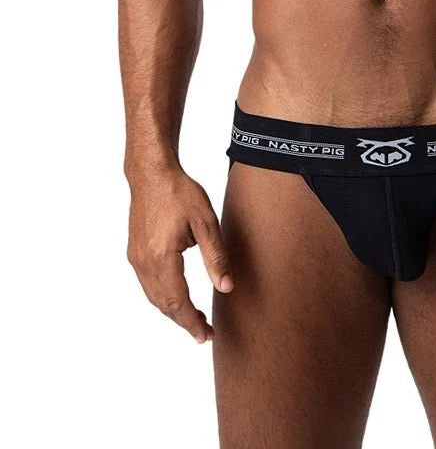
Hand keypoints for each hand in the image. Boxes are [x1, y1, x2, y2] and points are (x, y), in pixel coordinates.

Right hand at [126, 164, 233, 342]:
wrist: (152, 174)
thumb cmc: (180, 193)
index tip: (206, 335)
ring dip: (173, 311)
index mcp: (162, 256)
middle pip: (164, 305)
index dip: (192, 322)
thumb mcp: (206, 222)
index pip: (177, 302)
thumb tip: (226, 287)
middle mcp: (144, 262)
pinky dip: (163, 297)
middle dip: (184, 321)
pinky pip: (148, 285)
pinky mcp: (134, 252)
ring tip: (194, 318)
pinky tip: (177, 297)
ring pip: (154, 297)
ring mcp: (136, 258)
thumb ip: (215, 257)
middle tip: (204, 332)